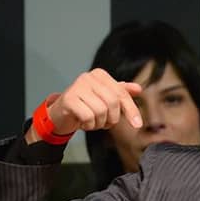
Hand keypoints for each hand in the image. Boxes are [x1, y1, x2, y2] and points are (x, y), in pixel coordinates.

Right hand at [26, 69, 142, 142]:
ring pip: (101, 111)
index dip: (131, 110)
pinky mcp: (69, 99)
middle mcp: (88, 77)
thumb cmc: (85, 105)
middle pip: (113, 103)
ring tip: (92, 121)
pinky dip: (89, 125)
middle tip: (105, 123)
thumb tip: (138, 89)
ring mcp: (77, 86)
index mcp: (100, 75)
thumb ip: (121, 93)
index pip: (122, 94)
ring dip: (99, 123)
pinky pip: (88, 117)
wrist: (61, 114)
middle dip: (112, 118)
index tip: (137, 124)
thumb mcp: (105, 98)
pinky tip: (83, 122)